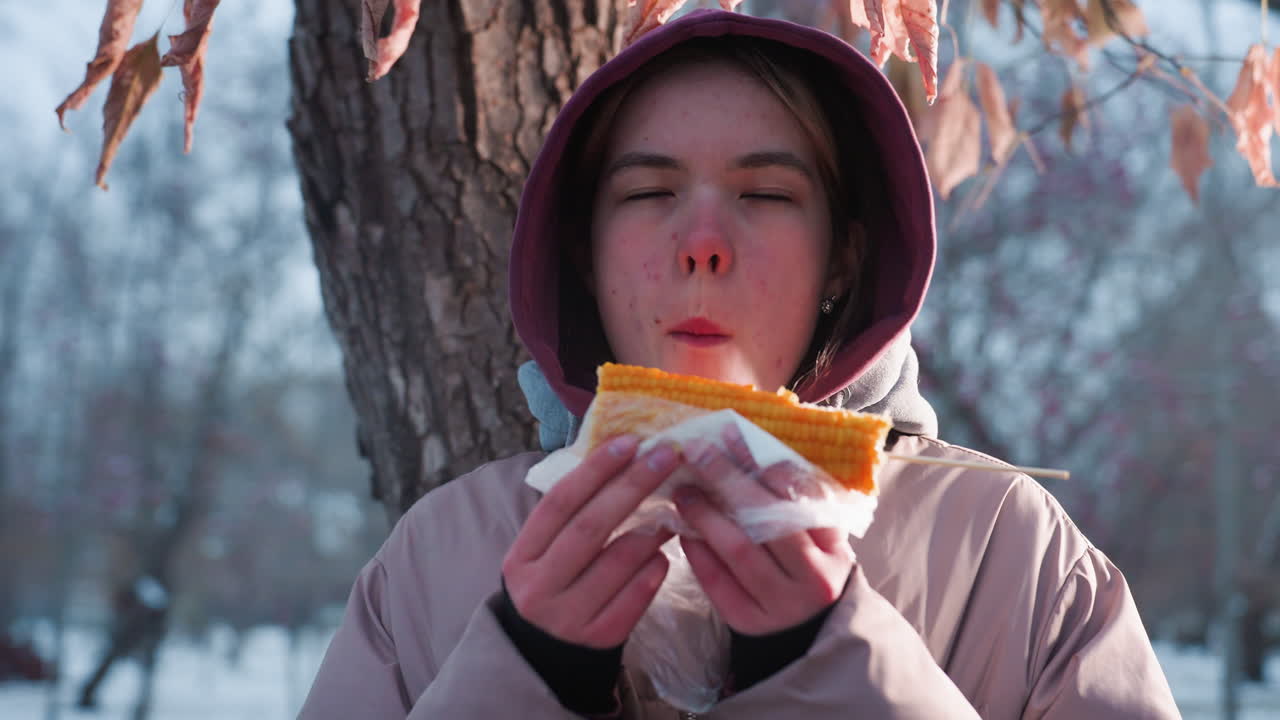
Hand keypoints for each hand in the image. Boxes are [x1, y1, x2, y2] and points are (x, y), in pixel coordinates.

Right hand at [502, 435, 678, 648]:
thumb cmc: (553, 584)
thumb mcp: (544, 553)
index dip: (594, 470)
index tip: (629, 442)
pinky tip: (666, 554)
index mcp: (522, 556)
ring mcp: (568, 616)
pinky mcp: (599, 640)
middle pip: (590, 527)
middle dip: (631, 486)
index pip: (559, 503)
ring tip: (677, 507)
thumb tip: (620, 458)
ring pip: (617, 562)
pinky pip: (635, 597)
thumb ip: (572, 516)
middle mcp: (539, 587)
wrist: (542, 653)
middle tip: (666, 456)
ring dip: (652, 529)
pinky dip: (654, 570)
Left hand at [673, 427, 854, 635]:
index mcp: (833, 546)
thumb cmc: (808, 565)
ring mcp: (780, 603)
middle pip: (767, 521)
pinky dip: (696, 549)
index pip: (800, 495)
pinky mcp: (748, 622)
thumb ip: (793, 498)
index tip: (733, 434)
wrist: (808, 629)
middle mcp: (813, 576)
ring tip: (683, 490)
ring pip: (738, 550)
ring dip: (705, 514)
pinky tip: (682, 528)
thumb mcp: (817, 534)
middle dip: (729, 481)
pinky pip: (716, 580)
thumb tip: (742, 445)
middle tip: (697, 452)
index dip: (764, 462)